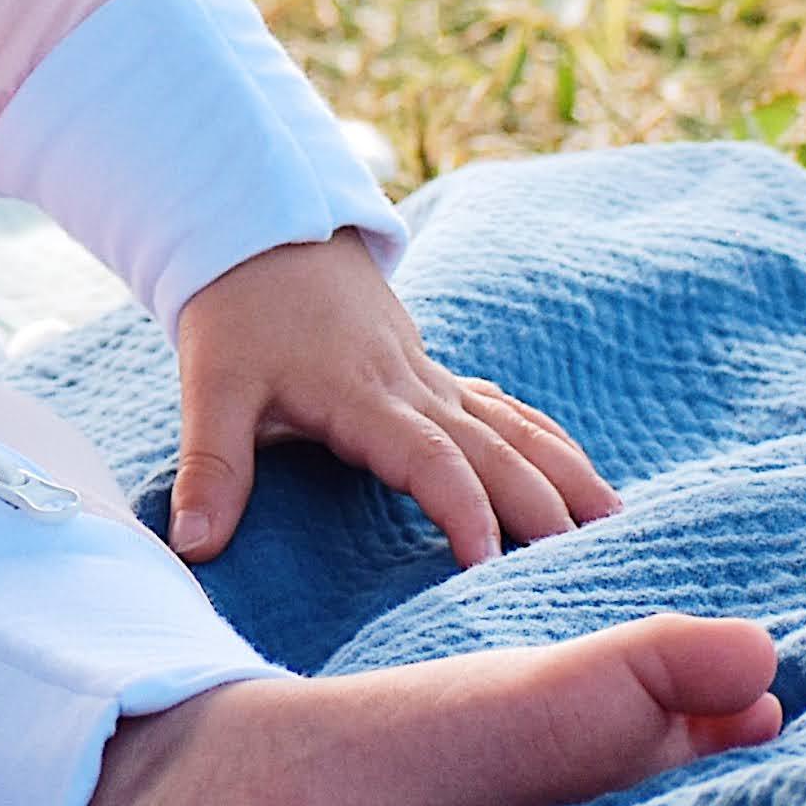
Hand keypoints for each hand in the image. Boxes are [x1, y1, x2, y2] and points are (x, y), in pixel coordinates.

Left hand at [164, 229, 614, 563]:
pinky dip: (550, 445)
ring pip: (517, 429)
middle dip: (541, 506)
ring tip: (613, 529)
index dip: (462, 509)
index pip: (431, 459)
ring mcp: (435, 380)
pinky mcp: (440, 376)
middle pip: (495, 450)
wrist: (263, 239)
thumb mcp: (210, 390)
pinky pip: (509, 411)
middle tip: (583, 566)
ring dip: (567, 474)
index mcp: (363, 397)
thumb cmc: (236, 319)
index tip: (486, 565)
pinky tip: (586, 482)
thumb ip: (211, 469)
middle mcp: (415, 389)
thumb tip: (191, 548)